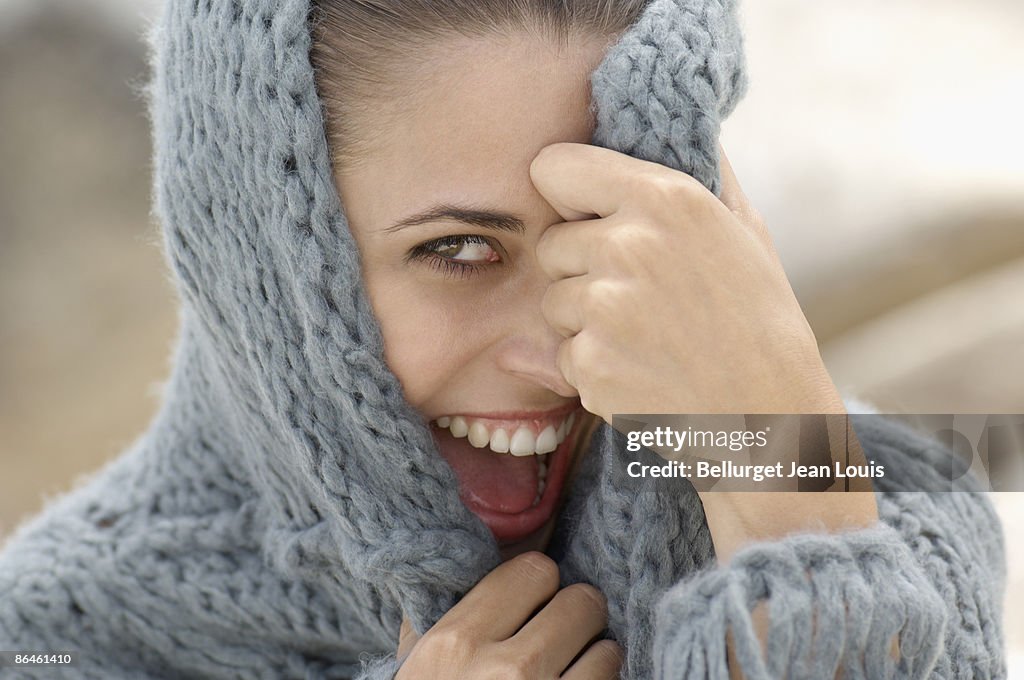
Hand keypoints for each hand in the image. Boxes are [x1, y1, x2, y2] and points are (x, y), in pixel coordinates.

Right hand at [396, 552, 621, 678]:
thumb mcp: (413, 665)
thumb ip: (431, 616)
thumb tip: (456, 563)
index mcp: (456, 642)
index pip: (533, 570)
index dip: (538, 584)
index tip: (534, 602)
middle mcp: (504, 670)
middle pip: (578, 600)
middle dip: (574, 613)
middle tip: (564, 630)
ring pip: (606, 647)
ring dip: (594, 654)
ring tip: (573, 665)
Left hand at [530, 141, 877, 559]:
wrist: (770, 420)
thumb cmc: (761, 321)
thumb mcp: (744, 231)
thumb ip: (700, 174)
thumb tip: (672, 127)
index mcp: (664, 199)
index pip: (553, 168)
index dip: (568, 193)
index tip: (587, 212)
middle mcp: (627, 245)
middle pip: (551, 242)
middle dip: (580, 266)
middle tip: (638, 294)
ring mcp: (604, 308)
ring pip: (553, 301)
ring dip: (585, 320)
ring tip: (647, 336)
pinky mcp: (590, 364)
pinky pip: (562, 353)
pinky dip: (591, 366)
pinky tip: (641, 370)